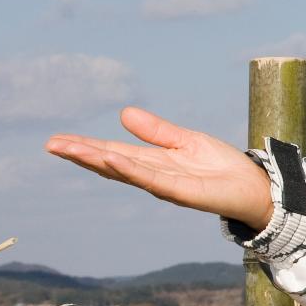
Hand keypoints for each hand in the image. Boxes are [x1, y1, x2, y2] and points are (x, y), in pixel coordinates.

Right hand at [46, 107, 274, 230]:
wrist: (254, 187)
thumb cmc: (223, 167)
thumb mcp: (186, 141)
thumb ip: (157, 131)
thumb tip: (124, 114)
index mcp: (154, 162)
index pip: (113, 153)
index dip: (87, 147)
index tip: (58, 140)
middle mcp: (155, 175)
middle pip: (111, 164)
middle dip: (82, 154)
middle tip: (51, 145)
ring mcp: (166, 185)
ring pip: (125, 171)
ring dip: (97, 161)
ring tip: (70, 149)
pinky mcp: (183, 192)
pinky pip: (152, 180)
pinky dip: (132, 170)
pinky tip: (112, 161)